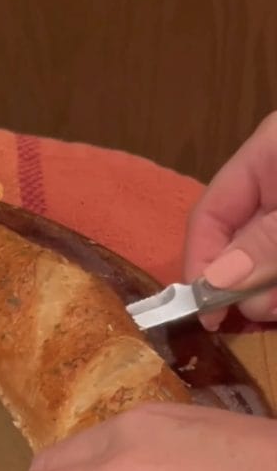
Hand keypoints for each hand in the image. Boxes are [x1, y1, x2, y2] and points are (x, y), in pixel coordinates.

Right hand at [184, 111, 276, 328]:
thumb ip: (266, 241)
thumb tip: (214, 283)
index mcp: (265, 156)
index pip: (209, 215)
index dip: (201, 265)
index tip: (207, 312)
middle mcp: (274, 181)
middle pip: (238, 243)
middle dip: (244, 284)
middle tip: (260, 315)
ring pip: (266, 260)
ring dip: (271, 292)